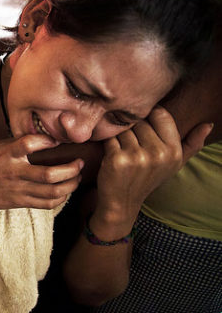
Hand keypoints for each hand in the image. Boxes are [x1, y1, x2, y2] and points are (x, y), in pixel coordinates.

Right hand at [0, 134, 82, 210]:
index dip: (47, 140)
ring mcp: (19, 190)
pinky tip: (65, 190)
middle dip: (71, 169)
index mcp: (8, 154)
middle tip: (79, 163)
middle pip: (49, 174)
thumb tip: (47, 137)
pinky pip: (47, 204)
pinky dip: (61, 197)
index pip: (30, 143)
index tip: (56, 140)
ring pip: (52, 192)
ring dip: (71, 184)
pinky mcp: (21, 202)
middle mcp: (15, 172)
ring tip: (77, 177)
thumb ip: (19, 142)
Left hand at [92, 106, 211, 234]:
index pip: (160, 114)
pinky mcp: (117, 159)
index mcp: (174, 151)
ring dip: (119, 136)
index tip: (144, 130)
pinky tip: (111, 155)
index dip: (148, 118)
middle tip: (131, 146)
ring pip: (124, 128)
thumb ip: (192, 144)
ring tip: (122, 151)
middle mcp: (159, 154)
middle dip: (132, 130)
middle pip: (139, 121)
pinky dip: (108, 143)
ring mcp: (138, 157)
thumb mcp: (174, 164)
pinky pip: (110, 137)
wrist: (121, 202)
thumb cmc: (147, 178)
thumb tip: (208, 124)